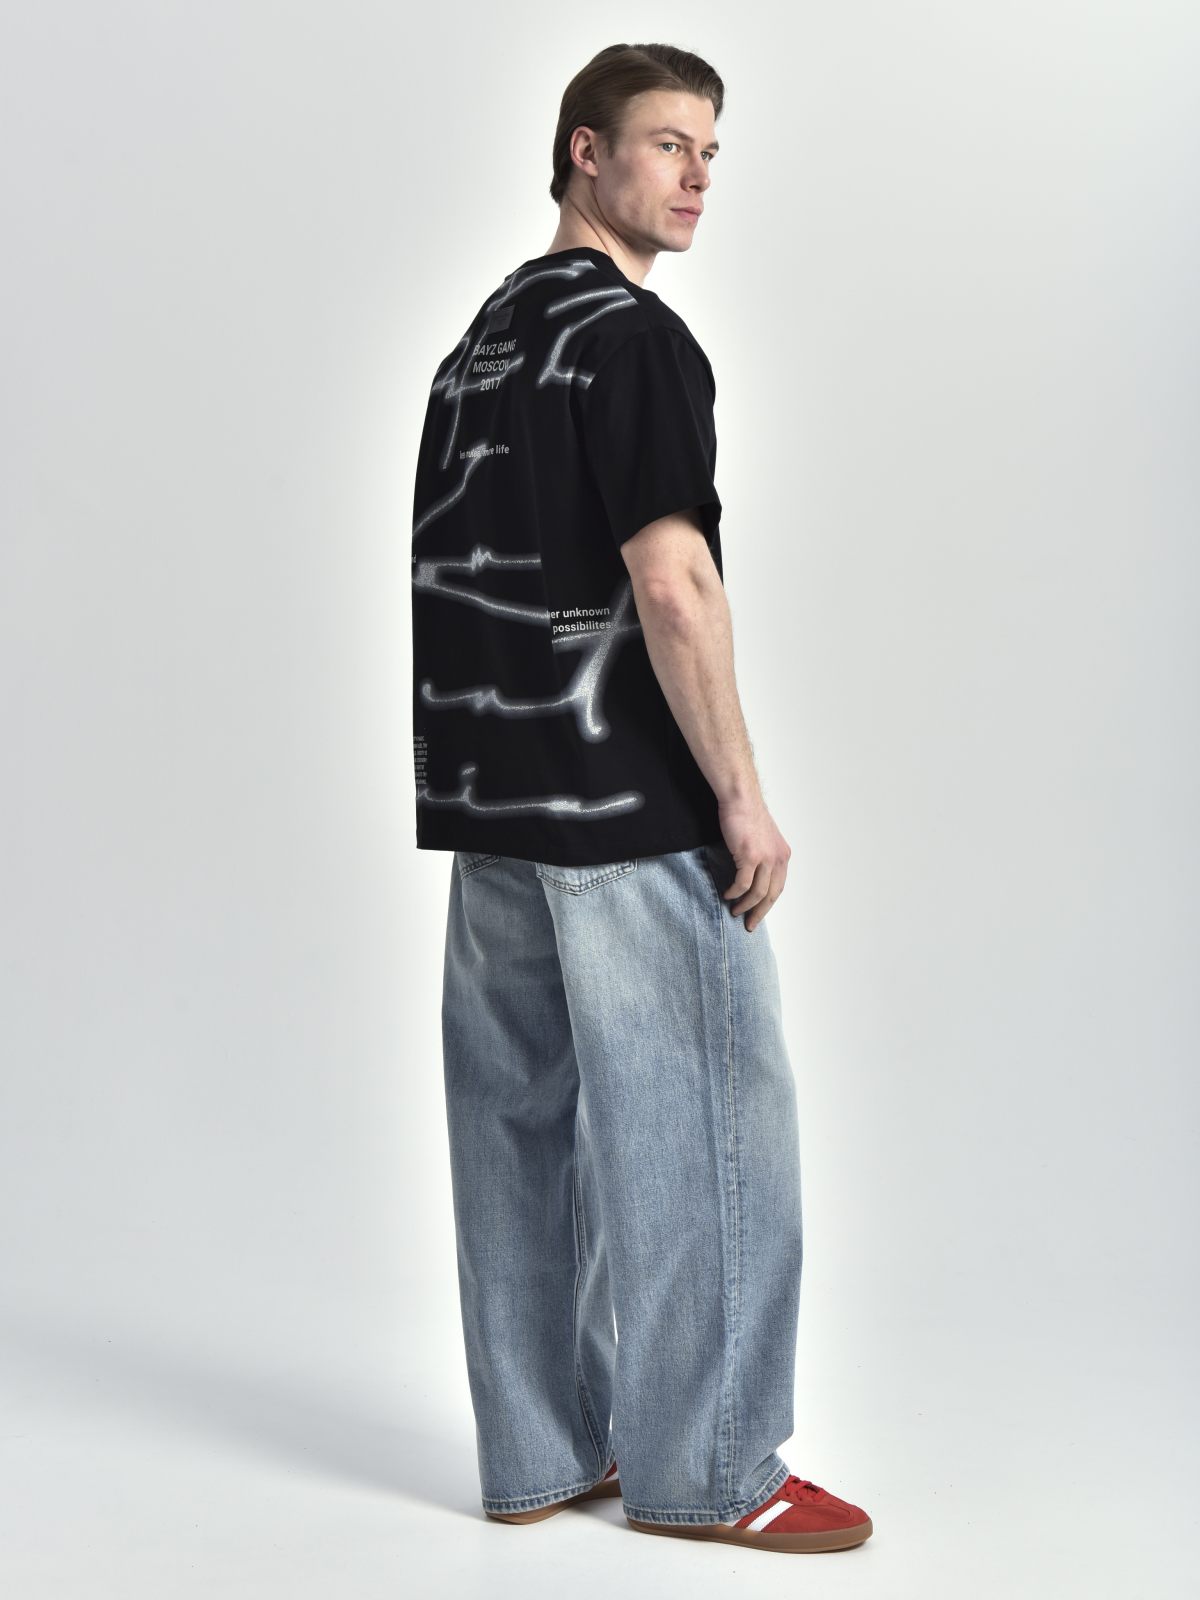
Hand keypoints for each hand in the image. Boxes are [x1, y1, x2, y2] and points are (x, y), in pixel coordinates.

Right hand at [716, 797, 791, 930]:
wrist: (741, 798)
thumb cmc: (747, 814)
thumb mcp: (763, 838)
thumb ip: (762, 855)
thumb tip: (753, 874)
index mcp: (783, 855)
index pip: (778, 887)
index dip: (768, 904)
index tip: (757, 914)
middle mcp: (778, 859)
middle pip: (771, 895)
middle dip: (759, 912)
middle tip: (749, 924)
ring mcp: (765, 858)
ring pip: (758, 893)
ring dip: (746, 905)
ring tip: (734, 911)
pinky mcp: (750, 856)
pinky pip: (743, 883)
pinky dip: (735, 893)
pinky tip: (728, 895)